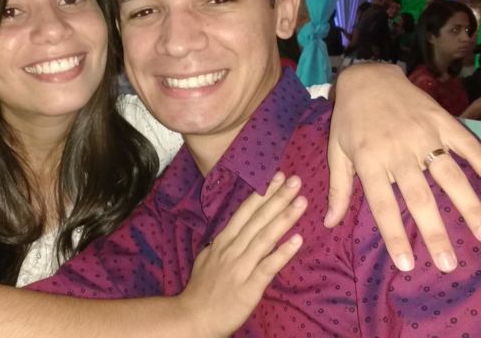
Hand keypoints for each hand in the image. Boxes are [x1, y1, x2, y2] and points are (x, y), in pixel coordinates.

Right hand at [178, 172, 305, 336]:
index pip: (245, 212)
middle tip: (295, 180)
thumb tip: (236, 229)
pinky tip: (298, 240)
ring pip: (265, 237)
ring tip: (301, 201)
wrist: (193, 317)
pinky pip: (268, 266)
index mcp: (223, 240)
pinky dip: (283, 252)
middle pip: (258, 219)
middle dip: (277, 198)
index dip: (263, 194)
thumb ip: (224, 243)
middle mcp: (232, 248)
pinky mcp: (249, 286)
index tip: (276, 177)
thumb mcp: (208, 258)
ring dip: (284, 218)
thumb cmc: (201, 289)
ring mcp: (241, 266)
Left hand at [327, 63, 480, 272]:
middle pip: (420, 198)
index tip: (407, 265)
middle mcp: (397, 151)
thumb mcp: (336, 152)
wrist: (367, 77)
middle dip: (434, 232)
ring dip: (469, 208)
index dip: (395, 235)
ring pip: (450, 177)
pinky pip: (468, 146)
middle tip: (447, 264)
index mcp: (369, 160)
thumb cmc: (348, 119)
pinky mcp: (441, 122)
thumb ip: (339, 189)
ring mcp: (423, 136)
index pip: (383, 205)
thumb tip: (330, 223)